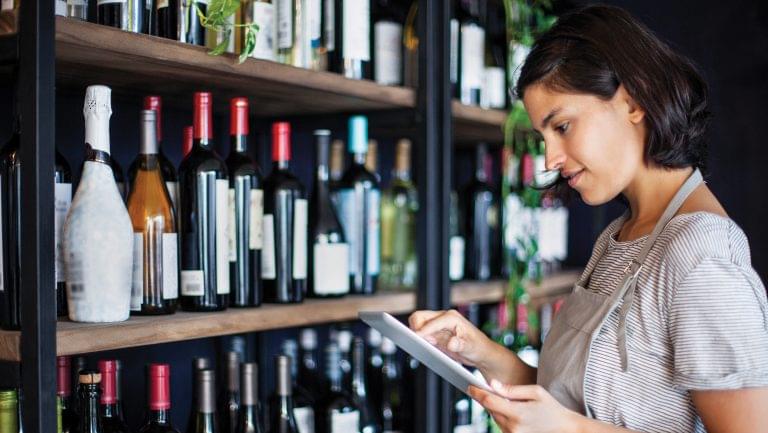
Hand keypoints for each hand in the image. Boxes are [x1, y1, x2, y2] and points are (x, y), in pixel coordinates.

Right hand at [409, 309, 494, 367]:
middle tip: (419, 342)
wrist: (481, 352)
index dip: (423, 330)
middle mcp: (443, 318)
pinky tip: (425, 347)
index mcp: (451, 317)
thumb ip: (460, 345)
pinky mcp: (436, 333)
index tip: (416, 338)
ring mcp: (438, 325)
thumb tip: (452, 343)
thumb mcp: (471, 347)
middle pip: (420, 317)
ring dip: (416, 334)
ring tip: (422, 345)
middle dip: (416, 328)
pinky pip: (421, 333)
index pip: (431, 322)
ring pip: (418, 323)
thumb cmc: (478, 347)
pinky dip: (419, 339)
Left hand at [468, 380, 582, 432]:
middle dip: (485, 398)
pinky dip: (501, 415)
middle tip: (479, 387)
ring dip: (493, 408)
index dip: (477, 393)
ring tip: (495, 397)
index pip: (489, 402)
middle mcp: (513, 427)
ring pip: (495, 418)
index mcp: (518, 413)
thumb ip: (512, 389)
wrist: (565, 429)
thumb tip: (492, 384)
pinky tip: (505, 408)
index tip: (469, 385)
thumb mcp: (535, 392)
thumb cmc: (552, 407)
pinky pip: (501, 425)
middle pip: (490, 410)